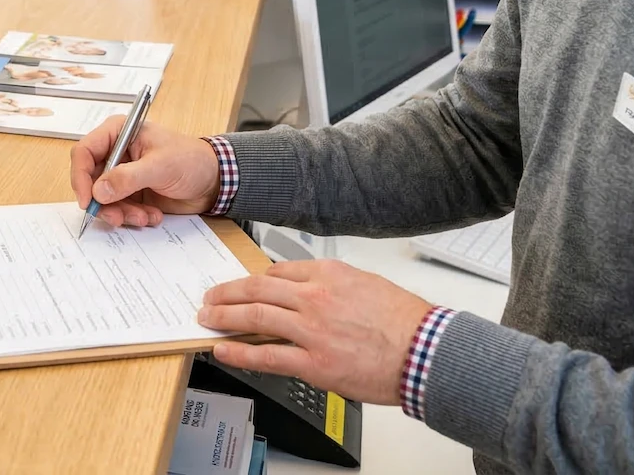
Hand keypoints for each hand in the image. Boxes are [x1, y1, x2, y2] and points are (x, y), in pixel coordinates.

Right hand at [68, 117, 220, 225]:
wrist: (214, 181)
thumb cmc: (191, 160)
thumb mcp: (160, 166)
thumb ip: (127, 178)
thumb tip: (98, 191)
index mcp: (118, 133)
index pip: (84, 152)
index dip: (80, 176)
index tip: (88, 200)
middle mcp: (115, 153)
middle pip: (89, 180)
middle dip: (103, 202)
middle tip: (117, 217)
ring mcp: (121, 174)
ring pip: (102, 199)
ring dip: (120, 213)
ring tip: (144, 217)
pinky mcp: (130, 193)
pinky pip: (117, 209)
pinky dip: (131, 217)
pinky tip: (152, 215)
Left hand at [197, 259, 433, 405]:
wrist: (426, 351)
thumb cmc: (405, 321)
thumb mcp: (367, 284)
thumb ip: (335, 285)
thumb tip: (310, 290)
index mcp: (329, 274)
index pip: (279, 270)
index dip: (255, 279)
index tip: (244, 285)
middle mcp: (316, 297)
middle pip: (258, 288)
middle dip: (228, 292)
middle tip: (210, 297)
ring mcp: (312, 330)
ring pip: (256, 316)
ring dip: (225, 316)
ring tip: (207, 318)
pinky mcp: (314, 363)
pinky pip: (266, 355)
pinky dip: (239, 352)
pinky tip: (223, 349)